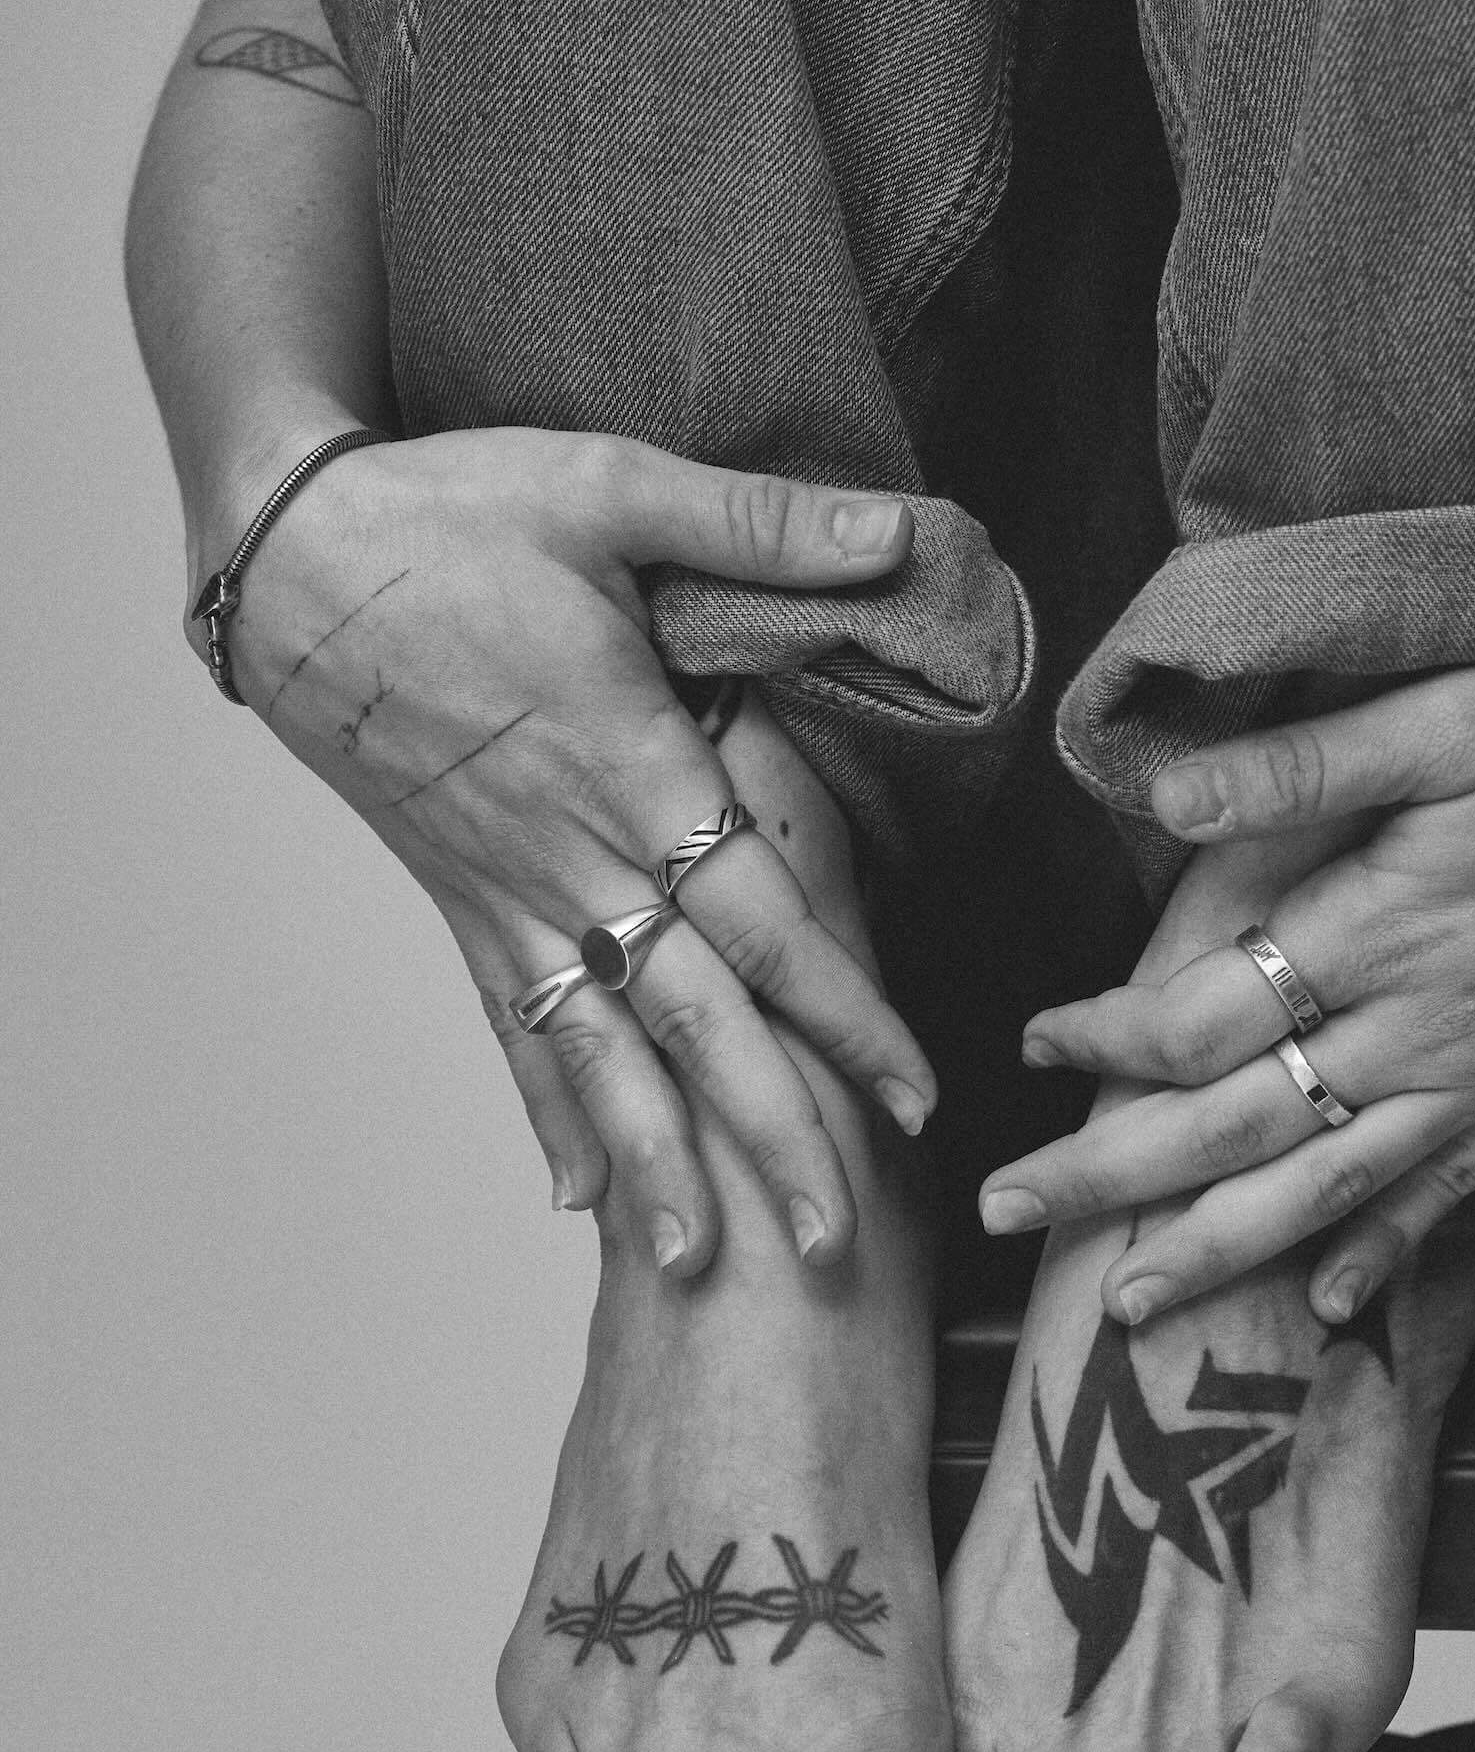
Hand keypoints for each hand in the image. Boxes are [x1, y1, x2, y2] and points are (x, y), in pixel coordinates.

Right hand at [213, 423, 936, 1269]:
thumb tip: (897, 529)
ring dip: (654, 1159)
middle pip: (692, 1023)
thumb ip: (763, 527)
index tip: (908, 1096)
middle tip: (830, 1240)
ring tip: (700, 1260)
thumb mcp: (614, 490)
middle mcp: (573, 857)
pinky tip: (573, 1194)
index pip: (763, 925)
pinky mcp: (459, 897)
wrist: (289, 556)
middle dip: (768, 1134)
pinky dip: (547, 1112)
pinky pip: (513, 1025)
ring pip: (600, 1051)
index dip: (842, 1016)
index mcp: (632, 771)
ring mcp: (508, 890)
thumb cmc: (450, 514)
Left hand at [980, 651, 1474, 1324]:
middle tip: (1011, 1215)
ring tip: (1127, 1302)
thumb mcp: (1447, 717)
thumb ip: (1299, 770)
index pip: (1200, 1018)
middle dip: (1108, 1177)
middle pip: (1230, 1130)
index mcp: (1373, 933)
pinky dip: (1380, 1260)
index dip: (1105, 1040)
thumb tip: (1162, 795)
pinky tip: (1328, 1306)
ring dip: (1215, 1250)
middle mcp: (1414, 1032)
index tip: (1037, 1044)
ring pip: (1321, 1193)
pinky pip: (1445, 1204)